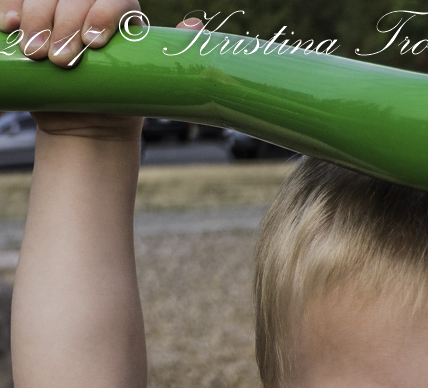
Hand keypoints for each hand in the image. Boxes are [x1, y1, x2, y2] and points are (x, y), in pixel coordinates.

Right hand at [0, 1, 203, 139]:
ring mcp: (54, 8)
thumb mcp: (151, 81)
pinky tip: (7, 25)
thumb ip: (173, 54)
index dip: (101, 13)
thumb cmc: (123, 100)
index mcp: (120, 10)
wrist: (89, 121)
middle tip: (61, 60)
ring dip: (35, 18)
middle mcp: (86, 3)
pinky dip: (8, 7)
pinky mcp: (27, 16)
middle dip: (65, 23)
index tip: (94, 43)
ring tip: (36, 52)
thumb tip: (195, 25)